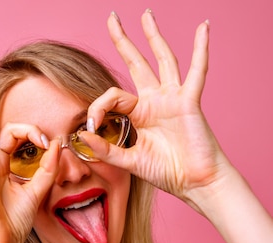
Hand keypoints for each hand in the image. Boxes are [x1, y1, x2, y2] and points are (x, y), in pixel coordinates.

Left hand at [82, 11, 230, 211]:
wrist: (194, 183)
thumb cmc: (166, 172)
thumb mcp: (128, 161)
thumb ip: (106, 150)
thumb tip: (82, 136)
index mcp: (139, 114)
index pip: (112, 97)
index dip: (97, 108)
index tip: (90, 126)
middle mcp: (155, 101)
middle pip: (137, 63)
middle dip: (124, 41)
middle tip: (112, 18)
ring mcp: (172, 98)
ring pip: (162, 59)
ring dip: (153, 36)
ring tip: (146, 15)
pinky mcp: (189, 102)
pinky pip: (197, 72)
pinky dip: (200, 49)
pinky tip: (203, 28)